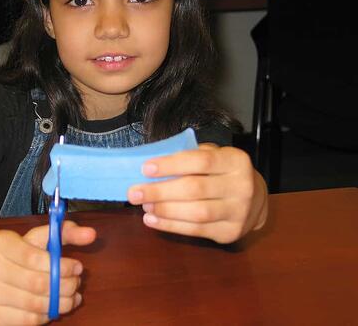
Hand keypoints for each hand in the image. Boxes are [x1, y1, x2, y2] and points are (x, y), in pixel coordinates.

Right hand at [0, 221, 95, 324]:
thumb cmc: (18, 256)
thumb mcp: (39, 239)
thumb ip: (65, 233)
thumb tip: (90, 234)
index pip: (35, 257)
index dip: (62, 265)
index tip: (78, 267)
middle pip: (38, 283)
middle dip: (66, 285)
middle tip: (77, 283)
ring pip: (36, 304)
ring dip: (61, 302)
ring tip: (71, 296)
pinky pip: (29, 320)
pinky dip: (47, 315)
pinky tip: (54, 307)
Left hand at [127, 144, 267, 243]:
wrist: (255, 201)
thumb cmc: (223, 173)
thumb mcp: (214, 156)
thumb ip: (189, 157)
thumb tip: (150, 165)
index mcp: (236, 161)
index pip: (201, 161)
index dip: (171, 165)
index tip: (145, 168)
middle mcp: (242, 186)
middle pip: (195, 189)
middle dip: (160, 191)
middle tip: (134, 192)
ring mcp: (238, 212)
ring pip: (195, 213)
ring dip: (164, 210)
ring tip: (144, 206)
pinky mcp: (230, 232)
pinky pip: (195, 230)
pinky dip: (170, 226)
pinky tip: (152, 220)